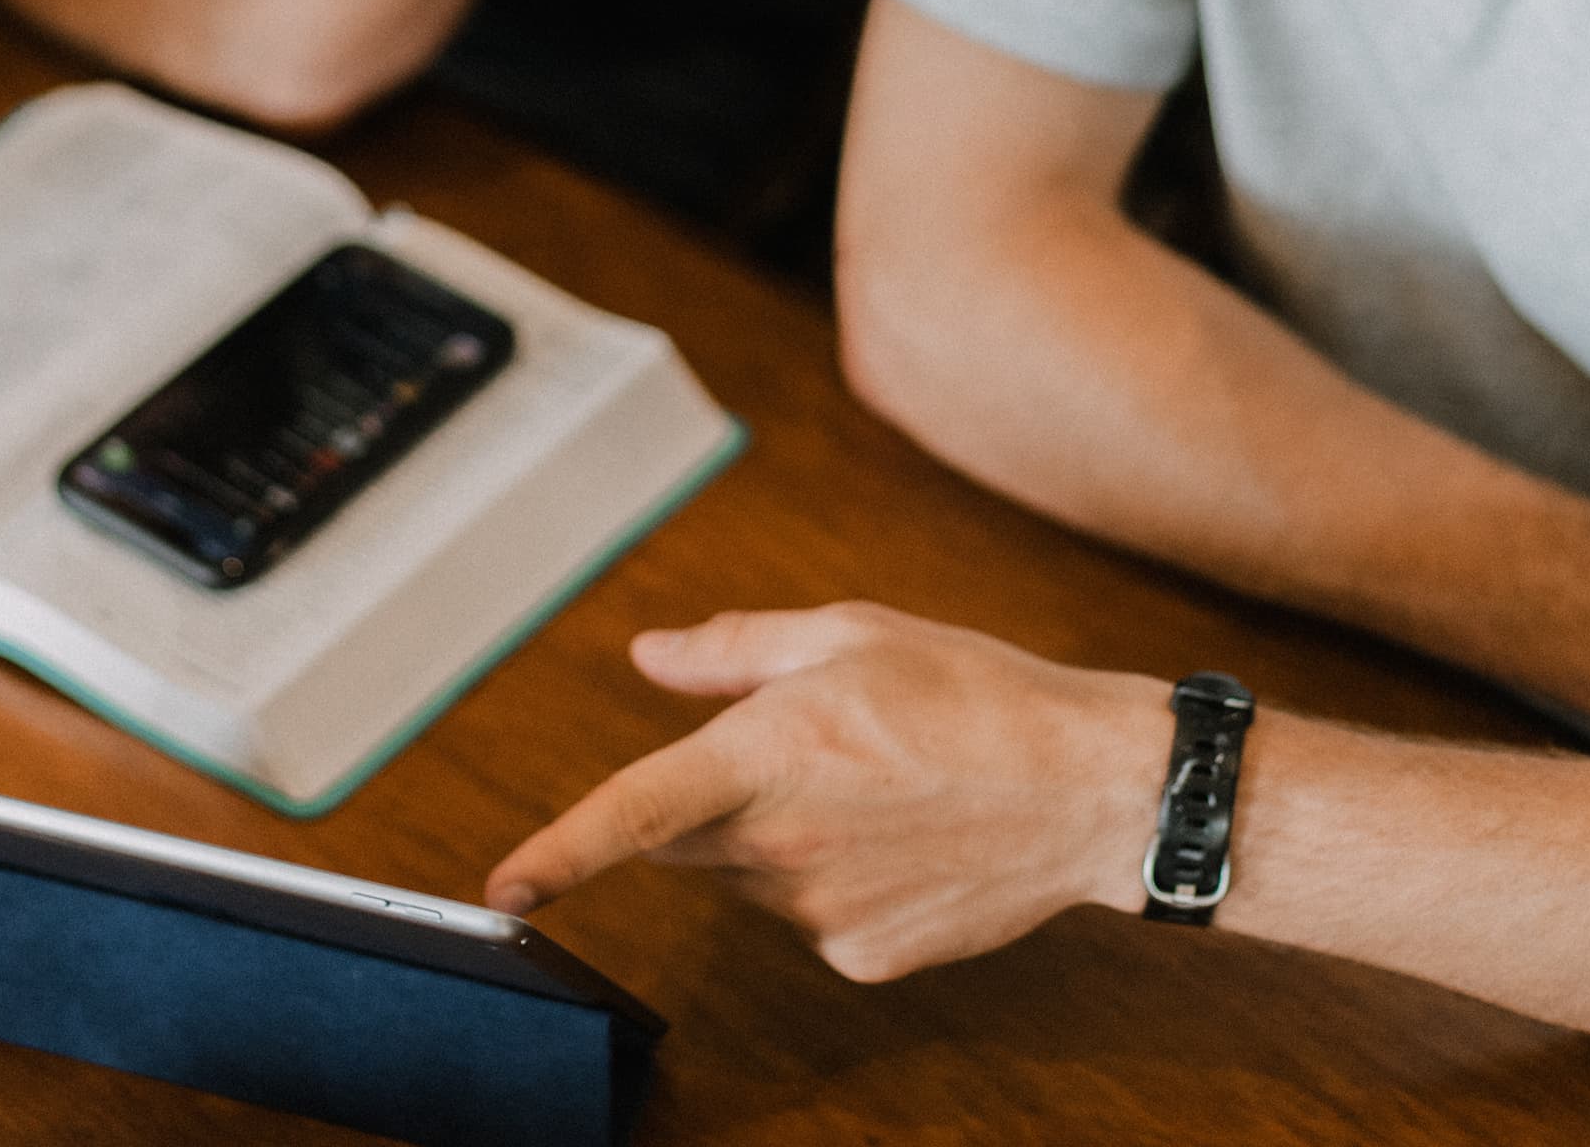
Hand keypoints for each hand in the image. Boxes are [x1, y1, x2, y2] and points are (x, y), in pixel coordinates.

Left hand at [484, 604, 1167, 981]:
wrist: (1089, 788)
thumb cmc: (973, 693)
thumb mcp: (848, 633)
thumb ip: (731, 650)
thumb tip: (648, 657)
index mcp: (764, 757)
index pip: (633, 811)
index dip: (558, 851)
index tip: (500, 888)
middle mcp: (780, 847)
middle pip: (690, 838)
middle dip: (716, 798)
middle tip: (809, 747)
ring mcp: (820, 913)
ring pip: (752, 878)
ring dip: (781, 838)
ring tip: (881, 788)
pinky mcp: (862, 956)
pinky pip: (813, 916)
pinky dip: (839, 880)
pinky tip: (909, 840)